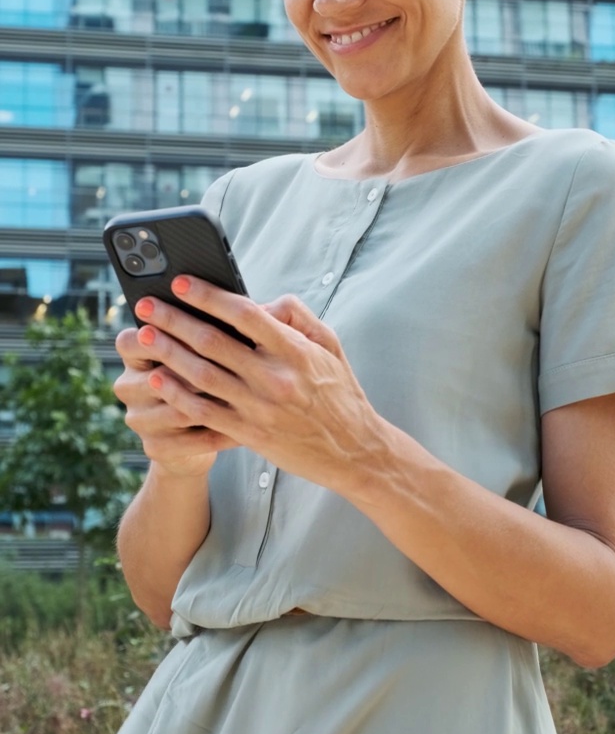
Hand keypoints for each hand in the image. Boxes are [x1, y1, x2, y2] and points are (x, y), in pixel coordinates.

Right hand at [113, 324, 237, 478]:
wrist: (199, 429)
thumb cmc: (208, 373)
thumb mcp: (204, 348)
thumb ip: (216, 328)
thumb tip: (255, 311)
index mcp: (134, 354)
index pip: (130, 341)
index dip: (157, 334)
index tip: (192, 327)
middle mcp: (129, 386)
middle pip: (157, 377)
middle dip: (196, 370)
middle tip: (230, 363)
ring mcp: (140, 420)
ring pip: (177, 410)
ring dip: (211, 403)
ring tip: (245, 396)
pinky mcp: (155, 448)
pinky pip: (192, 440)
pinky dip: (221, 433)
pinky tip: (248, 425)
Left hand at [130, 278, 383, 493]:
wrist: (353, 450)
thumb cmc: (339, 392)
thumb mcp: (330, 345)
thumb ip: (297, 316)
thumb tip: (261, 302)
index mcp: (296, 351)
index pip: (245, 314)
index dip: (209, 296)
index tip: (182, 283)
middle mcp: (275, 378)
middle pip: (213, 342)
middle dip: (174, 320)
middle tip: (146, 305)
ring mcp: (259, 409)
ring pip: (201, 375)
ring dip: (168, 353)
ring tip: (143, 337)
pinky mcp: (249, 435)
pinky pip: (204, 412)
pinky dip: (177, 394)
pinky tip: (157, 379)